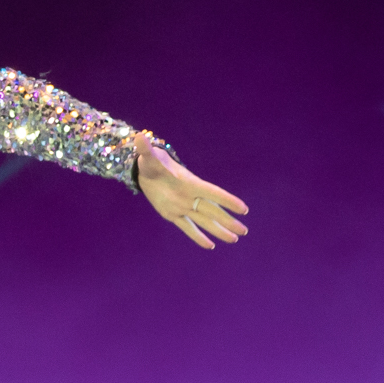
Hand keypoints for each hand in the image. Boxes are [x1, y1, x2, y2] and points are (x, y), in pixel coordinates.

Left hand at [134, 137, 248, 247]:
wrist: (147, 172)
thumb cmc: (152, 162)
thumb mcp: (149, 157)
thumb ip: (146, 150)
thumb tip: (139, 136)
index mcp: (189, 183)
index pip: (212, 193)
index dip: (227, 200)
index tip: (243, 209)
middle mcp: (189, 196)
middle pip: (212, 211)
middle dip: (228, 221)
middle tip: (244, 231)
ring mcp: (182, 207)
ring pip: (204, 221)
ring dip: (219, 230)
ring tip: (235, 239)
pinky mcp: (173, 214)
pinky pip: (187, 227)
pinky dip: (197, 237)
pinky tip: (211, 246)